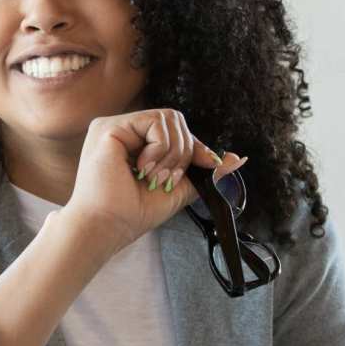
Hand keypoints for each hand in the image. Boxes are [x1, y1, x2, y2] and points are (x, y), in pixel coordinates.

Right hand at [61, 108, 246, 254]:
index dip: (193, 147)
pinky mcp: (109, 128)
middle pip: (174, 120)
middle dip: (183, 152)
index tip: (208, 165)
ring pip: (168, 119)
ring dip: (171, 153)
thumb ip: (203, 171)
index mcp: (133, 143)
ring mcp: (113, 126)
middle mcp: (122, 131)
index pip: (174, 131)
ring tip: (152, 177)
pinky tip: (142, 169)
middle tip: (166, 180)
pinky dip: (160, 148)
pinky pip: (154, 122)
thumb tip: (236, 158)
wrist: (108, 227)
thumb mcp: (178, 189)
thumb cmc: (132, 213)